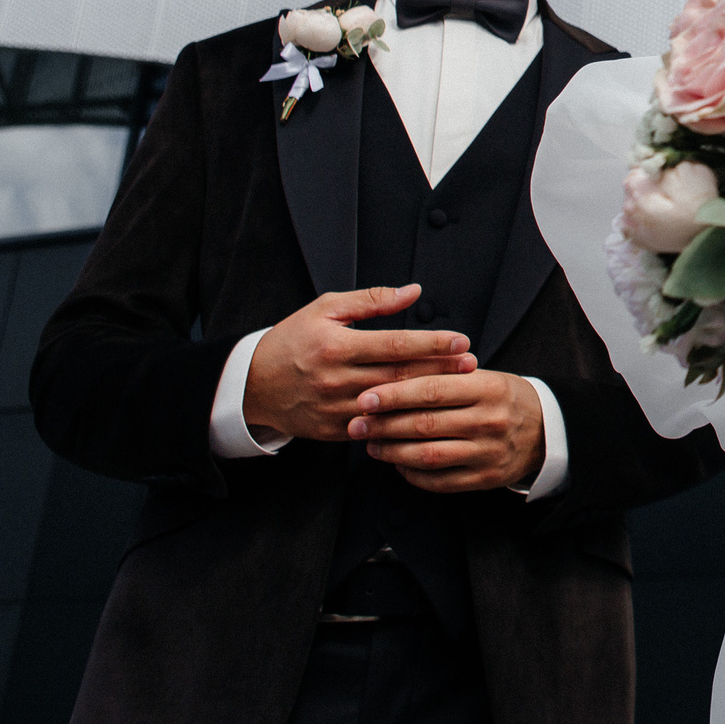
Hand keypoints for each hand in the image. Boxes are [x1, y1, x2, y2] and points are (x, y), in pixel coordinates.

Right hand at [243, 284, 476, 441]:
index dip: (431, 344)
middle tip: (471, 364)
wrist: (253, 385)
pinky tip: (428, 414)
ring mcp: (335, 410)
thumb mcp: (326, 309)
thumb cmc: (293, 340)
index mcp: (336, 346)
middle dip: (440, 370)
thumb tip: (413, 292)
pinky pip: (376, 429)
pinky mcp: (334, 432)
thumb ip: (372, 301)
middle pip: (400, 376)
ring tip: (459, 388)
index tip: (461, 340)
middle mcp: (336, 380)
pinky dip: (402, 422)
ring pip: (391, 406)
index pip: (395, 345)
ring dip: (427, 398)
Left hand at [348, 369, 546, 492]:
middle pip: (425, 424)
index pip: (432, 389)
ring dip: (392, 451)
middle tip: (357, 424)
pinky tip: (397, 463)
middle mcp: (489, 421)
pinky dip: (412, 474)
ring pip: (428, 455)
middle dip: (384, 425)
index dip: (394, 395)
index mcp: (488, 388)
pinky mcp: (485, 479)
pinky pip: (439, 481)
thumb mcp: (485, 376)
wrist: (547, 431)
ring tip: (372, 444)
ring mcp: (488, 453)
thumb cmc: (504, 398)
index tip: (365, 398)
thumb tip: (392, 376)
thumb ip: (445, 375)